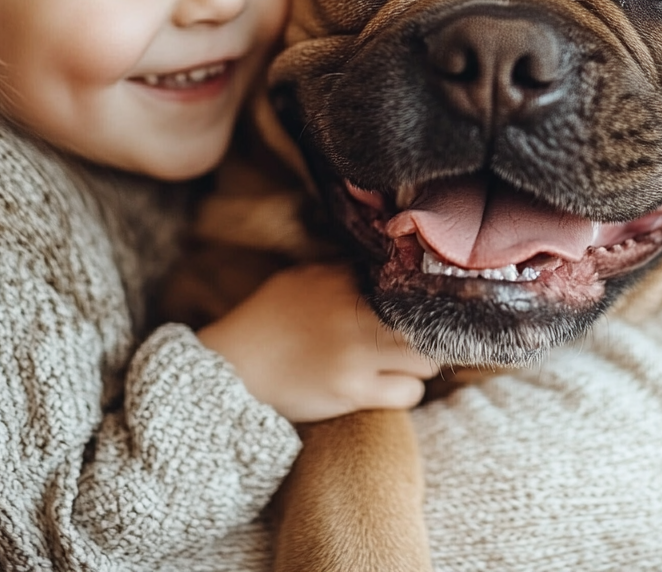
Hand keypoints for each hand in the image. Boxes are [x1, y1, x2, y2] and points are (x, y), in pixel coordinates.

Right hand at [196, 263, 439, 422]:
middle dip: (429, 330)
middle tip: (420, 337)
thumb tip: (380, 268)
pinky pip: (408, 392)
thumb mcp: (301, 280)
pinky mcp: (353, 391)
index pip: (406, 279)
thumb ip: (340, 273)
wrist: (231, 370)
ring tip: (404, 363)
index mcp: (343, 281)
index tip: (428, 301)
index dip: (422, 293)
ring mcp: (356, 353)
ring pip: (426, 359)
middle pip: (427, 320)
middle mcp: (355, 313)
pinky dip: (405, 390)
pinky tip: (388, 386)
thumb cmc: (266, 321)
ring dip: (421, 363)